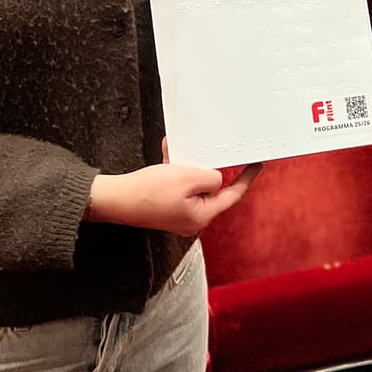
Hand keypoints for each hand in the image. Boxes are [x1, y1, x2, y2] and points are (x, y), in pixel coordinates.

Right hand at [87, 144, 260, 235]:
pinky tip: (168, 154)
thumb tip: (216, 178)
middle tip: (209, 152)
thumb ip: (211, 177)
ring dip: (187, 165)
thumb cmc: (149, 192)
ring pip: (192, 184)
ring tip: (178, 153)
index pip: (233, 195)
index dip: (246, 178)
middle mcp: (192, 219)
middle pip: (211, 189)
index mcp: (202, 216)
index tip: (256, 165)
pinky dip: (175, 170)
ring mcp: (178, 214)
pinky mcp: (166, 207)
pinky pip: (178, 186)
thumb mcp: (188, 177)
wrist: (115, 200)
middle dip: (207, 167)